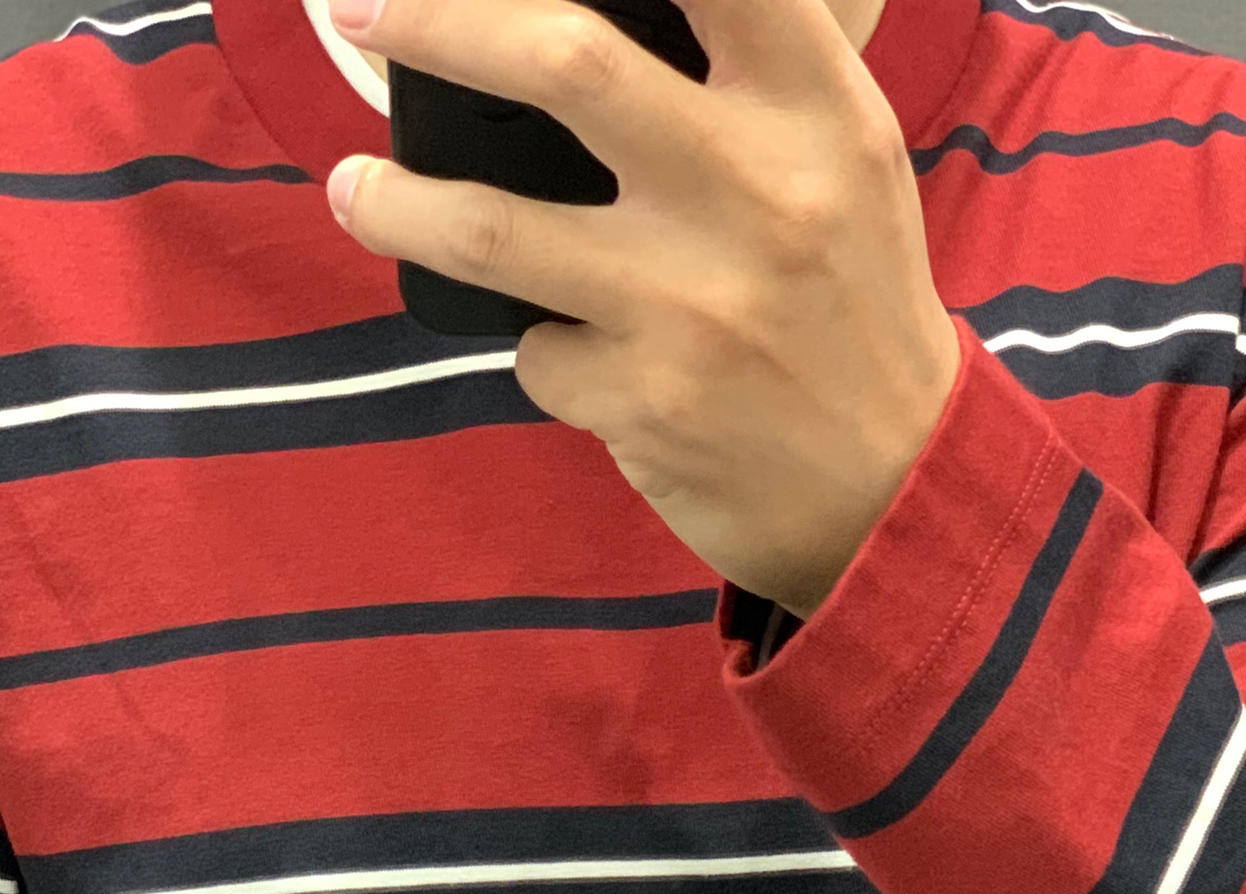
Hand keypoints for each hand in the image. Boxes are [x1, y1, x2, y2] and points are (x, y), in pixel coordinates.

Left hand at [323, 0, 964, 620]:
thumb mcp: (847, 160)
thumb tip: (611, 1)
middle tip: (361, 11)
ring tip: (351, 188)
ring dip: (397, 204)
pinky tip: (572, 354)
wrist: (894, 491)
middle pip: (567, 61)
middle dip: (438, 22)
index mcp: (816, 111)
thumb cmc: (853, 306)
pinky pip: (536, 353)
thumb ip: (761, 71)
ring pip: (491, 227)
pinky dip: (538, 349)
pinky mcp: (643, 401)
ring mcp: (690, 304)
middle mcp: (755, 193)